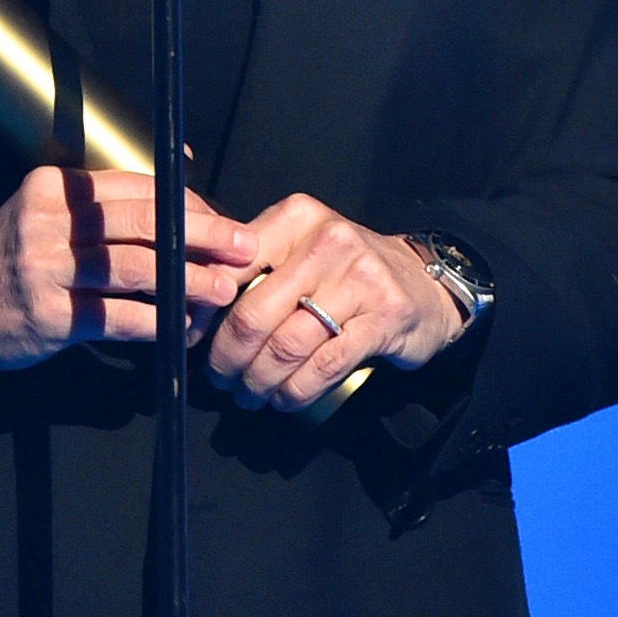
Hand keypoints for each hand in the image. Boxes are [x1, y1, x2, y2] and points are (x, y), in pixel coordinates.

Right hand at [0, 167, 258, 370]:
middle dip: (202, 234)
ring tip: (222, 289)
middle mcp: (48, 223)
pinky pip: (115, 318)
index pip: (136, 186)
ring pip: (135, 270)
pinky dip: (155, 322)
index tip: (222, 219)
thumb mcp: (46, 214)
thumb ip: (102, 204)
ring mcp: (46, 270)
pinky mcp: (48, 316)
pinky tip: (180, 326)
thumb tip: (181, 190)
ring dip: (188, 279)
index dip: (187, 202)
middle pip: (142, 222)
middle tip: (242, 245)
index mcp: (54, 188)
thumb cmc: (16, 257)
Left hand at [205, 194, 461, 412]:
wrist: (424, 282)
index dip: (205, 308)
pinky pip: (323, 365)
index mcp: (296, 217)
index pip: (232, 264)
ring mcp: (358, 279)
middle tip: (220, 378)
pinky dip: (296, 390)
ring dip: (259, 381)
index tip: (193, 335)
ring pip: (286, 345)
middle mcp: (327, 241)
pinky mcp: (382, 318)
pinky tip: (284, 399)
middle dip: (228, 357)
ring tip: (249, 393)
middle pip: (255, 313)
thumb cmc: (347, 270)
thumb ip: (254, 264)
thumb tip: (195, 301)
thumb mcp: (300, 247)